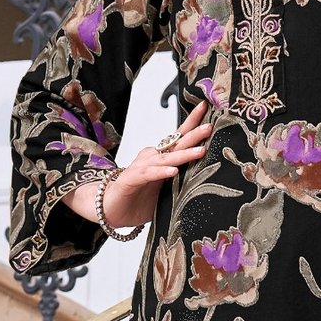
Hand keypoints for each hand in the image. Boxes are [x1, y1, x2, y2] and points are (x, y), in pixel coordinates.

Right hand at [68, 103, 210, 230]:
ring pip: (165, 159)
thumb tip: (208, 182)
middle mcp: (152, 158)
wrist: (110, 210)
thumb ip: (183, 185)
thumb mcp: (166, 193)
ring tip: (200, 151)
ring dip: (183, 154)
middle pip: (176, 143)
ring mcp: (141, 167)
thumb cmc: (138, 200)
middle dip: (194, 133)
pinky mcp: (131, 180)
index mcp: (162, 159)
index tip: (207, 109)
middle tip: (210, 125)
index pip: (180, 139)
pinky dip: (161, 173)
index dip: (193, 125)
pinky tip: (173, 172)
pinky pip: (148, 174)